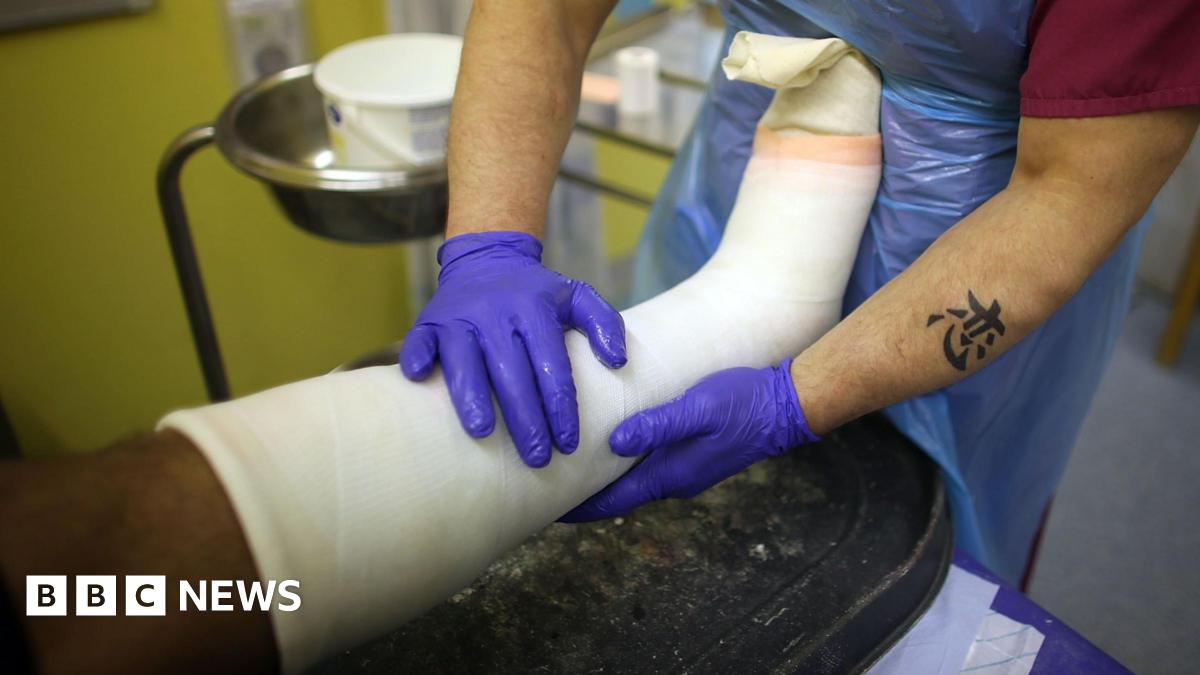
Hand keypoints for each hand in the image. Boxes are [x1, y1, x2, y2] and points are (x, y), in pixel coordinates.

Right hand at [400, 232, 626, 467]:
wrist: (486, 260)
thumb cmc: (535, 293)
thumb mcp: (576, 296)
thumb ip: (605, 323)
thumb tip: (618, 361)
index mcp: (535, 311)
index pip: (552, 366)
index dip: (561, 407)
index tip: (569, 444)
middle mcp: (497, 314)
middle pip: (513, 373)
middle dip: (526, 419)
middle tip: (537, 458)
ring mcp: (460, 318)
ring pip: (465, 361)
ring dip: (472, 396)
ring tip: (483, 433)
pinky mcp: (430, 321)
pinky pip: (419, 340)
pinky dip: (417, 358)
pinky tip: (419, 379)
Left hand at [560, 359, 817, 520]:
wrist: (786, 407)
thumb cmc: (743, 403)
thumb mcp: (698, 408)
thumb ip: (658, 424)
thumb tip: (614, 442)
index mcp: (670, 475)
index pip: (612, 502)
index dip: (578, 508)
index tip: (544, 509)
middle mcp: (673, 480)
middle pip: (617, 496)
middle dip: (583, 494)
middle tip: (545, 485)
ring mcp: (683, 469)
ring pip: (631, 481)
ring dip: (602, 478)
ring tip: (568, 466)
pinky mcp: (690, 455)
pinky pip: (646, 466)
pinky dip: (622, 463)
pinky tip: (609, 445)